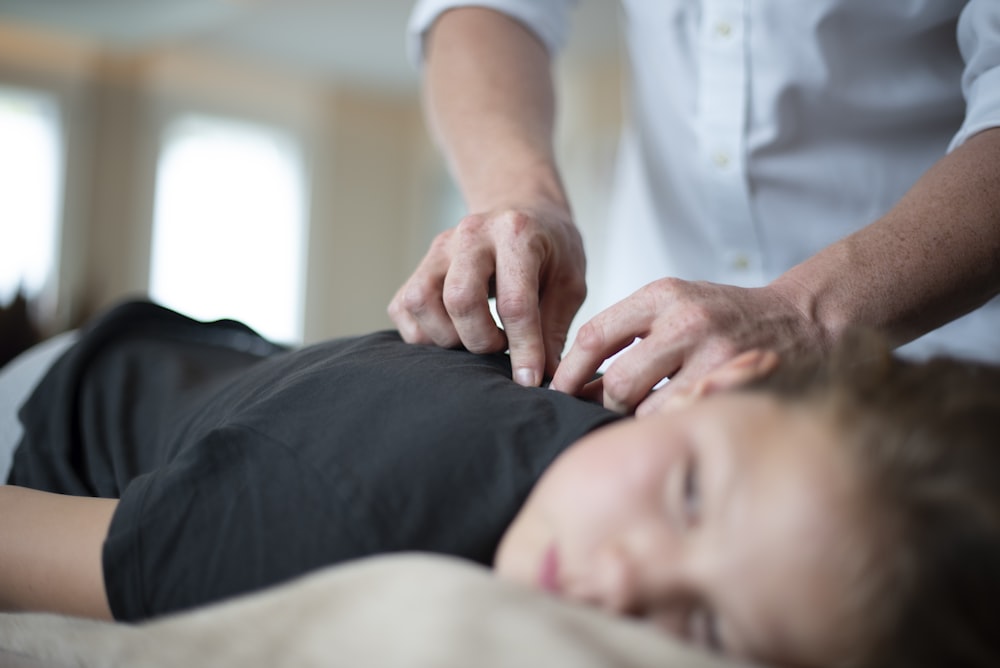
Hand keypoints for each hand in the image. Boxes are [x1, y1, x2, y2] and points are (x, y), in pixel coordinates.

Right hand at [388, 204, 586, 385]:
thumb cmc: (551, 252)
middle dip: (481, 340)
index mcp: (516, 234)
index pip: (515, 302)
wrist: (523, 214)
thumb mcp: (569, 283)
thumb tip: (546, 379)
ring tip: (477, 338)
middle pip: (459, 300)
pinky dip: (423, 334)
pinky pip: (403, 308)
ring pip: (421, 302)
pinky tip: (454, 334)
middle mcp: (471, 235)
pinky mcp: (419, 265)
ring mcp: (439, 248)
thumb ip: (555, 328)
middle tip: (501, 346)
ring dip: (448, 337)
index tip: (530, 379)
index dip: (523, 348)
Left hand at [548, 278, 826, 415]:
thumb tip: (579, 385)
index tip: (558, 391)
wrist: (800, 320)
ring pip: (649, 408)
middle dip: (605, 404)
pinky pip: (684, 420)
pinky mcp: (737, 383)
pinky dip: (669, 426)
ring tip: (640, 419)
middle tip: (605, 411)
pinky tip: (671, 423)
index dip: (570, 371)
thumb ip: (630, 335)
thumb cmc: (726, 318)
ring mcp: (714, 354)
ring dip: (637, 421)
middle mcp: (686, 321)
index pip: (595, 335)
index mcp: (662, 295)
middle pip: (619, 381)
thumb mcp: (675, 306)